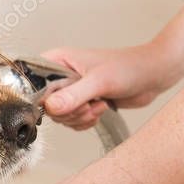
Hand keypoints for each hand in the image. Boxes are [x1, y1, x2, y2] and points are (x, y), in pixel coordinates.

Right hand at [40, 42, 178, 130]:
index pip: (31, 81)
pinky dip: (86, 122)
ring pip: (60, 116)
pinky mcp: (82, 103)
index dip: (40, 97)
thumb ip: (74, 95)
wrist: (152, 75)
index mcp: (57, 61)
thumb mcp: (99, 81)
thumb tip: (50, 108)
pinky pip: (72, 122)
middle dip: (69, 111)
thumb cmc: (129, 67)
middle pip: (45, 105)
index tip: (56, 105)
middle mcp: (60, 76)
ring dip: (80, 117)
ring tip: (98, 104)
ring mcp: (71, 90)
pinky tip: (100, 109)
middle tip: (88, 104)